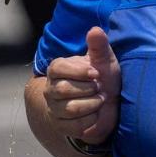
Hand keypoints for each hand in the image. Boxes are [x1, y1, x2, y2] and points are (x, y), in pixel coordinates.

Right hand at [41, 27, 120, 148]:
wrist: (104, 103)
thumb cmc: (102, 77)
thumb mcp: (104, 60)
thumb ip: (99, 46)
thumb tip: (95, 29)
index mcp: (57, 69)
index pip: (58, 68)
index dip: (79, 71)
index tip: (96, 73)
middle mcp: (51, 88)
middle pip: (64, 90)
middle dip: (89, 89)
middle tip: (99, 87)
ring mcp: (54, 108)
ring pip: (71, 108)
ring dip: (92, 104)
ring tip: (100, 99)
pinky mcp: (61, 125)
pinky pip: (76, 126)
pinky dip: (92, 120)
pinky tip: (96, 114)